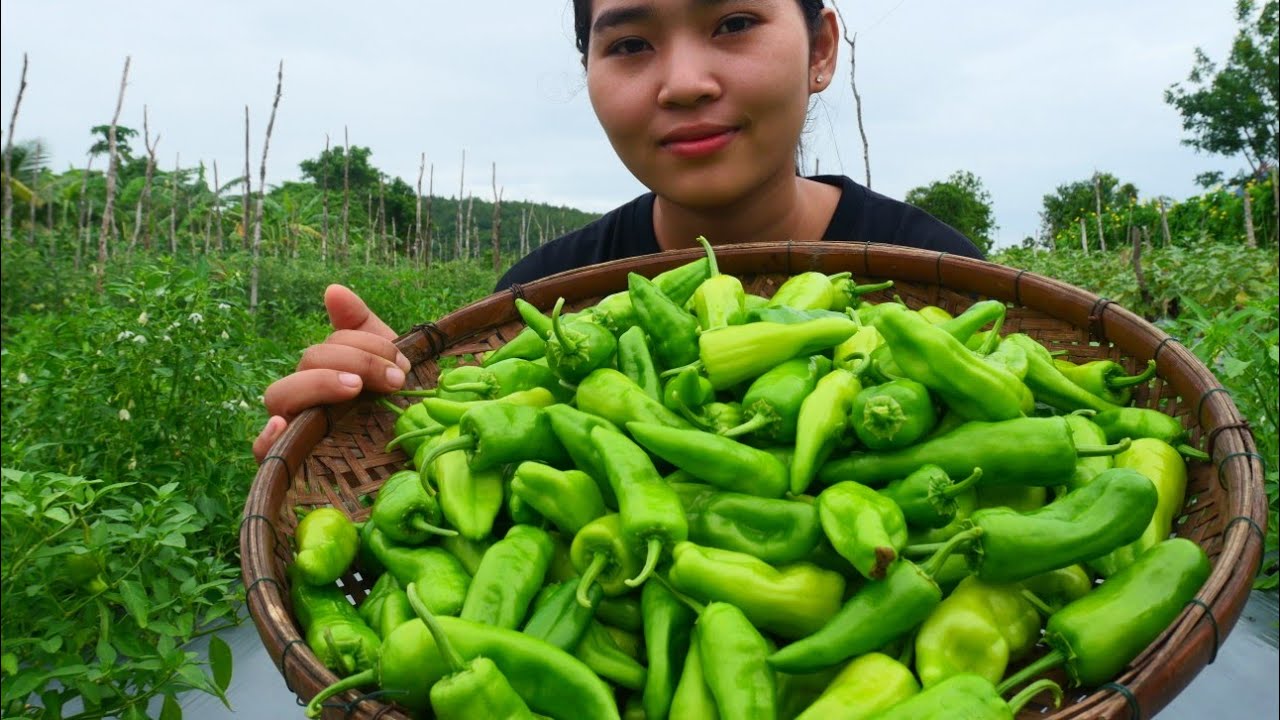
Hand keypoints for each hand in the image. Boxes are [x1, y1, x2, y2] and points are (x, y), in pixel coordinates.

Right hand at [253, 284, 410, 461]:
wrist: (401, 448)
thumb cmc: (385, 402)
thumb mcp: (380, 361)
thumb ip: (359, 325)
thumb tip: (332, 289)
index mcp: (322, 369)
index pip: (329, 345)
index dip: (364, 346)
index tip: (402, 362)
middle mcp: (302, 395)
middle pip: (308, 363)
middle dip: (354, 362)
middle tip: (394, 379)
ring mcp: (292, 425)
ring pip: (281, 395)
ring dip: (318, 385)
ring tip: (353, 389)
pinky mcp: (289, 461)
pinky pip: (263, 451)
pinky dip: (266, 440)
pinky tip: (282, 428)